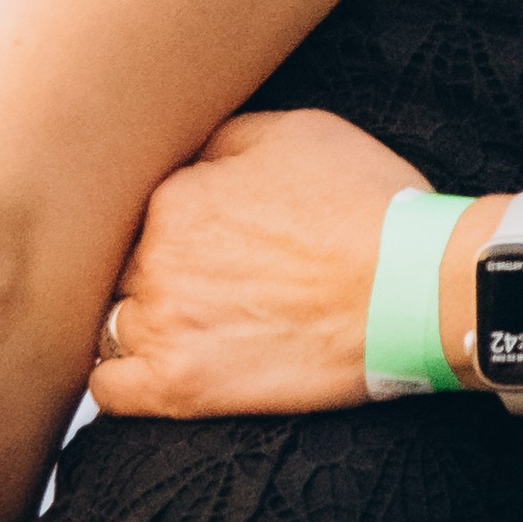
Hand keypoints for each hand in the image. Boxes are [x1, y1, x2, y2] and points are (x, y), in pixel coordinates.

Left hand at [93, 108, 452, 415]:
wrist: (413, 289)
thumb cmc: (368, 206)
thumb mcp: (300, 131)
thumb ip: (225, 138)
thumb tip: (193, 155)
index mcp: (175, 195)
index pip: (142, 212)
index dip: (182, 227)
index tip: (223, 241)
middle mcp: (154, 257)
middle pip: (125, 268)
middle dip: (162, 274)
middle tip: (219, 286)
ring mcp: (162, 324)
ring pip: (112, 323)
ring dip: (147, 324)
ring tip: (202, 329)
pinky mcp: (177, 386)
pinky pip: (109, 389)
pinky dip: (126, 381)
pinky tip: (164, 370)